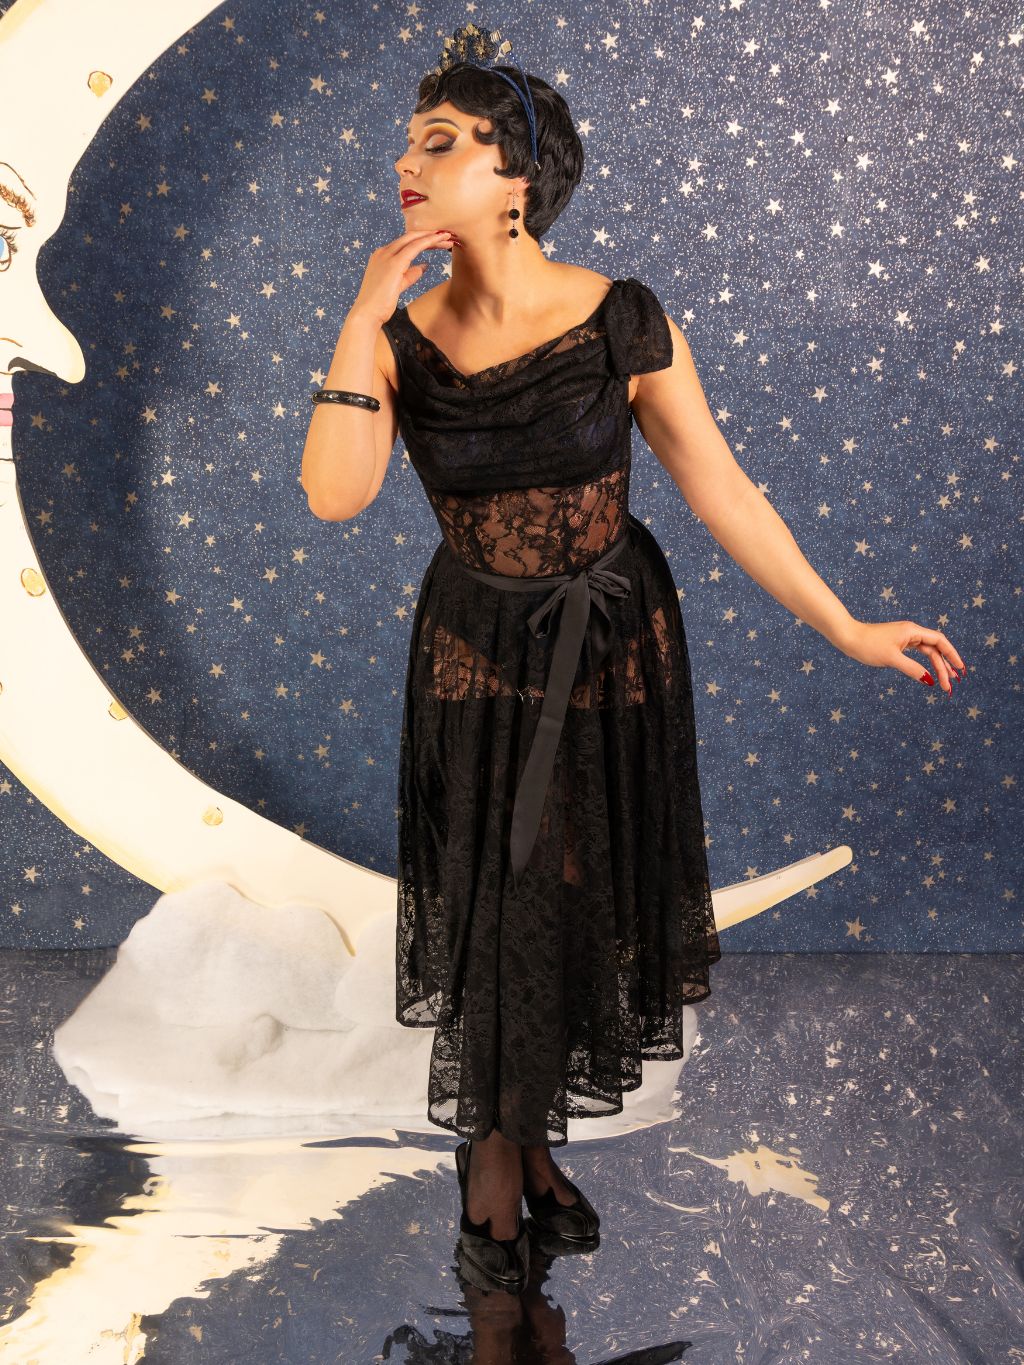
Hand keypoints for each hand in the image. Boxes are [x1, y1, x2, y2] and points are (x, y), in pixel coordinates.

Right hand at [350, 228, 454, 327]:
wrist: (367, 314)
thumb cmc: (380, 304)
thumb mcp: (398, 285)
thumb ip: (410, 274)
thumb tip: (424, 266)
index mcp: (382, 256)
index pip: (405, 243)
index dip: (422, 240)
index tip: (437, 242)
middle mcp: (383, 252)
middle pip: (410, 237)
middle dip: (429, 235)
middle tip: (446, 237)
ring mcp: (387, 256)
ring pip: (413, 239)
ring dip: (432, 237)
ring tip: (448, 238)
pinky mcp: (394, 263)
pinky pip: (415, 247)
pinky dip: (428, 242)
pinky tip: (439, 241)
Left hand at [839, 620, 965, 693]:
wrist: (848, 637)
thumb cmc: (868, 645)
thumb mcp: (891, 659)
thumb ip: (912, 669)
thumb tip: (929, 680)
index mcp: (913, 631)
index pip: (940, 641)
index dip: (952, 655)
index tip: (960, 669)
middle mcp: (911, 632)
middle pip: (935, 650)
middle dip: (944, 667)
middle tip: (950, 685)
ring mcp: (905, 638)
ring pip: (926, 653)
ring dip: (936, 667)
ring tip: (945, 682)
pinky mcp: (898, 644)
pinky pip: (916, 654)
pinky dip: (923, 664)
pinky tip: (929, 674)